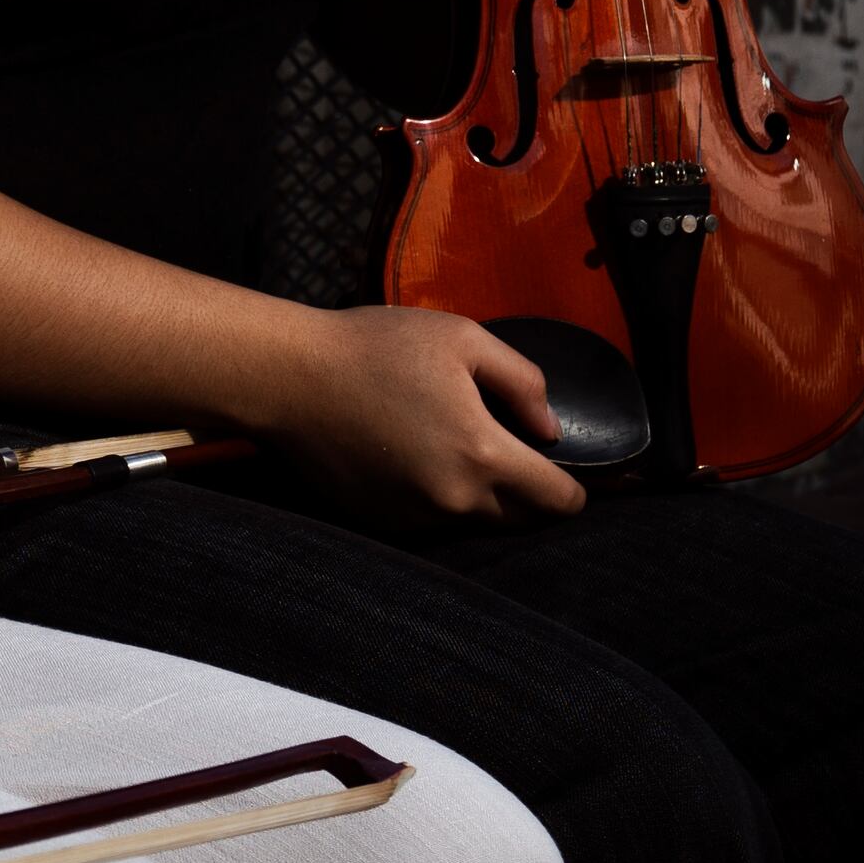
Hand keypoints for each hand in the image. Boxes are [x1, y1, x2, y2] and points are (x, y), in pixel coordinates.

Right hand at [255, 304, 586, 521]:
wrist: (290, 378)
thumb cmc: (377, 347)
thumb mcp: (464, 339)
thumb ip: (523, 383)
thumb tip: (549, 430)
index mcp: (482, 455)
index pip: (558, 503)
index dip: (573, 489)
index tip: (562, 468)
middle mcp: (454, 501)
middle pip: (522, 521)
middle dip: (528, 493)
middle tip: (509, 450)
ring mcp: (415, 519)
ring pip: (474, 522)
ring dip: (480, 496)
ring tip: (451, 446)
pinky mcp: (382, 523)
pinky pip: (431, 522)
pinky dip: (436, 499)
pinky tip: (413, 458)